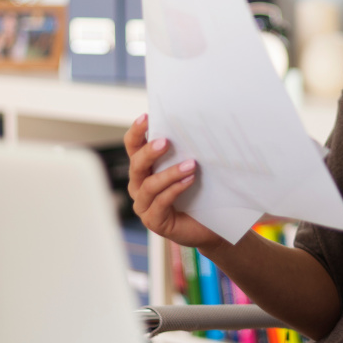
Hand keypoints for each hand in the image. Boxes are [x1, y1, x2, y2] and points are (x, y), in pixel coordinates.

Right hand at [124, 114, 221, 249]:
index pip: (133, 147)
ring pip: (150, 185)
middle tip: (166, 141)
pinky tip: (189, 180)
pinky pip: (161, 202)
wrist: (209, 224)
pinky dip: (175, 189)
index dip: (136, 132)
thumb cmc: (198, 194)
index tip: (147, 117)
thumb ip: (184, 152)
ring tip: (191, 164)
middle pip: (137, 164)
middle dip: (150, 151)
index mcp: (144, 168)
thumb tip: (193, 129)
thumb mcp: (190, 168)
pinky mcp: (153, 220)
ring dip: (170, 173)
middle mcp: (139, 185)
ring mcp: (144, 205)